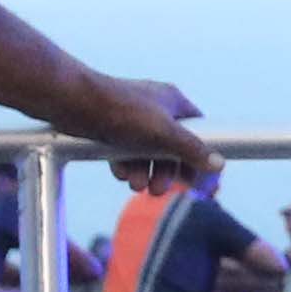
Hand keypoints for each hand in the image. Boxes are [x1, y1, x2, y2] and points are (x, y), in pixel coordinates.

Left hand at [62, 73, 213, 173]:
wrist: (71, 102)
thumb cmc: (120, 109)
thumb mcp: (163, 132)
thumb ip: (192, 149)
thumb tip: (219, 164)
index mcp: (174, 102)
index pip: (201, 132)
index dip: (204, 157)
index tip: (206, 183)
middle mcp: (156, 110)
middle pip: (174, 149)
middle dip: (169, 173)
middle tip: (162, 190)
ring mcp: (134, 121)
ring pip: (149, 155)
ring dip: (146, 174)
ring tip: (138, 186)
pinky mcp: (113, 130)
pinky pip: (127, 154)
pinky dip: (126, 166)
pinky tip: (121, 173)